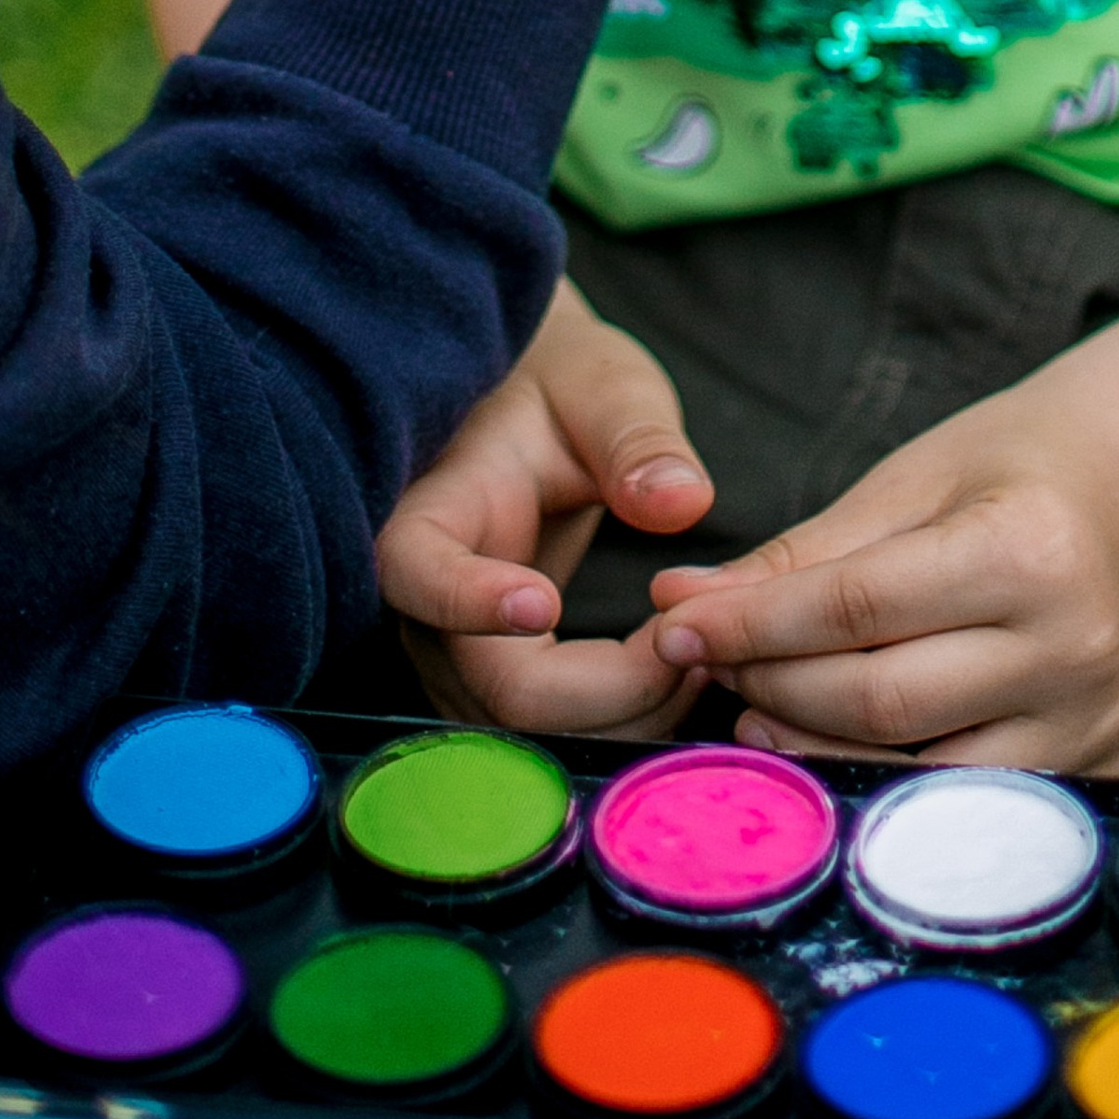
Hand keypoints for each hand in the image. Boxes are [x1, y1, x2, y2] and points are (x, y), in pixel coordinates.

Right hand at [379, 281, 713, 736]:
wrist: (535, 408)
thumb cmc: (564, 387)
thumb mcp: (604, 388)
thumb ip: (638, 439)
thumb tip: (683, 502)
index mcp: (434, 510)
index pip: (417, 571)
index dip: (468, 600)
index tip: (543, 599)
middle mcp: (430, 600)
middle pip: (497, 687)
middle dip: (607, 688)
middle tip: (693, 642)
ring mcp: (461, 650)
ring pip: (531, 731)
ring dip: (624, 714)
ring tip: (702, 651)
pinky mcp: (501, 680)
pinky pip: (554, 730)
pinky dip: (623, 719)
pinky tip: (681, 671)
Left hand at [645, 368, 1118, 773]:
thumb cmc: (1008, 468)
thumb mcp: (907, 481)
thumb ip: (801, 554)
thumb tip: (682, 604)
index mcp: (1029, 550)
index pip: (859, 608)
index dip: (752, 624)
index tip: (674, 623)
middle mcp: (1073, 646)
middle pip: (880, 698)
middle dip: (771, 682)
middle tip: (704, 664)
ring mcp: (1092, 721)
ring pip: (916, 767)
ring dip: (814, 746)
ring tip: (754, 708)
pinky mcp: (1099, 765)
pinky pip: (965, 799)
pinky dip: (885, 780)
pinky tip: (829, 746)